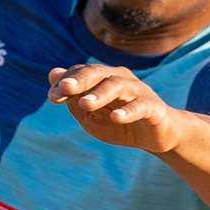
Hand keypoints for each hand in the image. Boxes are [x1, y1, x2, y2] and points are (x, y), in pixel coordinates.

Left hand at [48, 64, 181, 153]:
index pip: (82, 73)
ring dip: (100, 94)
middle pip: (99, 73)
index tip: (52, 97)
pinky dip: (128, 111)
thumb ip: (73, 98)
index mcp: (104, 78)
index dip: (67, 82)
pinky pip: (141, 106)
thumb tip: (53, 73)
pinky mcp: (154, 108)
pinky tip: (116, 118)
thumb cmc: (120, 123)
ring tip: (85, 104)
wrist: (156, 136)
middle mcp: (121, 79)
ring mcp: (139, 91)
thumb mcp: (91, 116)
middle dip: (81, 80)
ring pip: (118, 86)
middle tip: (65, 88)